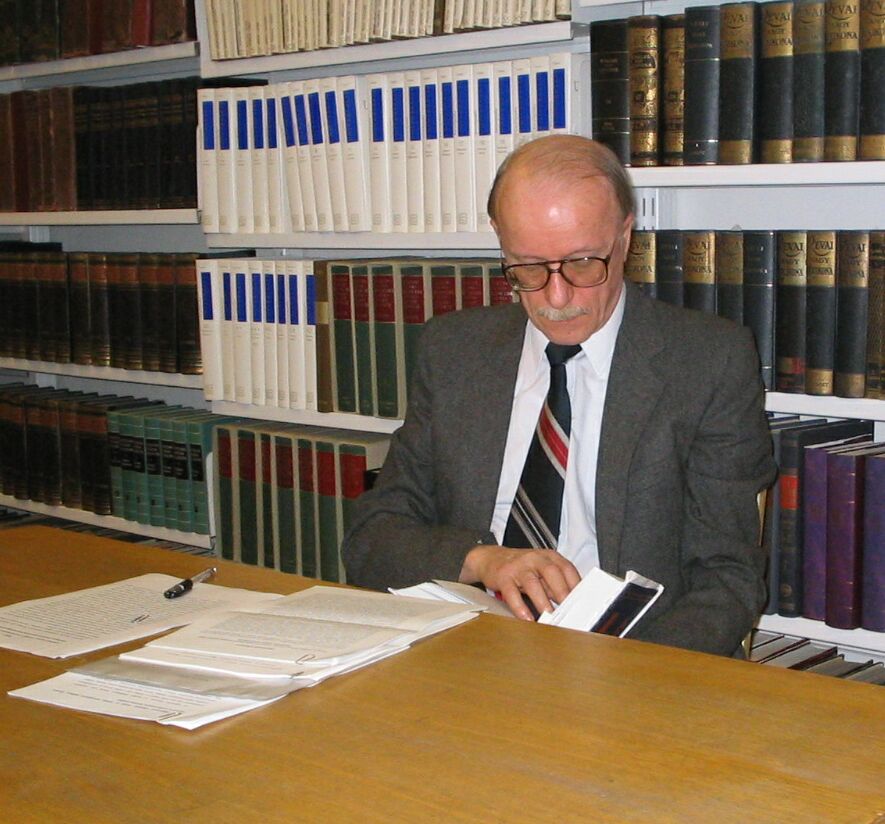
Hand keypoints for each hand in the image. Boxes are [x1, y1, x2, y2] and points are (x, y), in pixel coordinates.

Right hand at [459, 545, 580, 620]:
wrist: (491, 558)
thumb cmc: (521, 567)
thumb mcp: (541, 572)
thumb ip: (555, 585)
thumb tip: (571, 605)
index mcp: (549, 557)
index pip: (567, 569)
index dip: (576, 586)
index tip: (582, 602)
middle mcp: (535, 559)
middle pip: (552, 572)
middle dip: (562, 592)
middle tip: (569, 611)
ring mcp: (519, 566)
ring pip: (533, 583)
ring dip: (542, 602)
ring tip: (549, 618)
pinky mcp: (504, 576)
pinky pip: (512, 592)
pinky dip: (520, 607)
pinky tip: (526, 618)